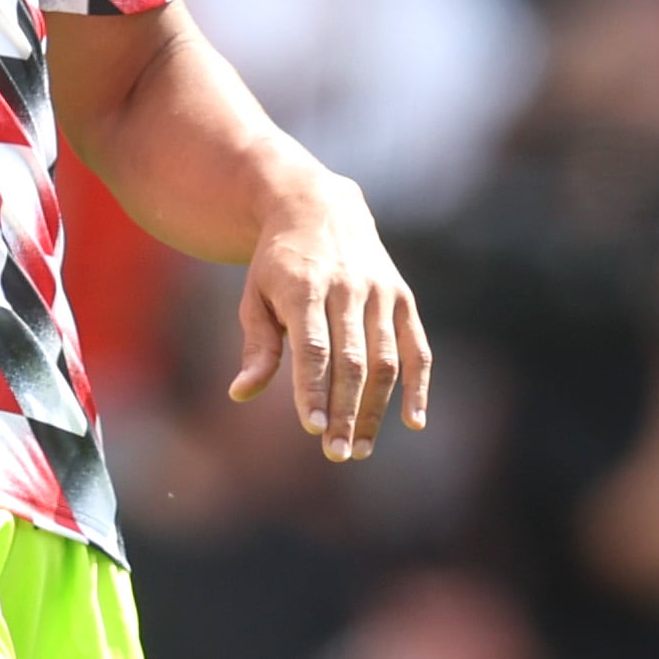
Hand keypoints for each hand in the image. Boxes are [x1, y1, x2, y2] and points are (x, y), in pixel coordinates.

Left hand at [228, 173, 430, 463]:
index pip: (313, 347)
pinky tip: (413, 422)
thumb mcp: (255, 295)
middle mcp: (348, 287)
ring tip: (359, 449)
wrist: (318, 205)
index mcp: (305, 285)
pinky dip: (418, 386)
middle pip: (353, 360)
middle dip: (345, 410)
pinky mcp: (403, 297)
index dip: (314, 389)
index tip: (313, 428)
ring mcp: (381, 291)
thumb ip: (257, 345)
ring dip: (375, 409)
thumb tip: (240, 393)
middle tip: (336, 453)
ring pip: (385, 360)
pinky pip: (418, 348)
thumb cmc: (278, 263)